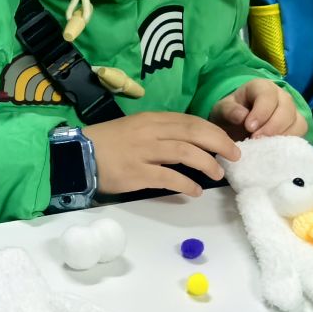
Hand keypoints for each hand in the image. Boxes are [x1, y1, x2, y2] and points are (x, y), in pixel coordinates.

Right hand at [85, 112, 240, 197]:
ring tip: (218, 174)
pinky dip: (186, 184)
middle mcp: (150, 132)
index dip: (214, 132)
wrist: (79, 156)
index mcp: (151, 120)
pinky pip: (169, 177)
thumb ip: (161, 133)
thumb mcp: (136, 129)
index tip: (228, 143)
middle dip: (219, 144)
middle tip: (234, 157)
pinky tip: (195, 191)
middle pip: (194, 133)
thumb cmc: (108, 144)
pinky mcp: (137, 173)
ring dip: (207, 164)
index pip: (191, 121)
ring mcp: (144, 152)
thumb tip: (190, 145)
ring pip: (185, 153)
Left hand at [212, 79, 307, 138]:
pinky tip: (274, 149)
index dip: (261, 112)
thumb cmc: (231, 114)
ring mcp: (291, 110)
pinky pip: (300, 133)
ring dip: (282, 135)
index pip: (268, 95)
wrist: (236, 126)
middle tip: (256, 139)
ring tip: (264, 145)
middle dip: (272, 126)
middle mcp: (280, 96)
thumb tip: (242, 116)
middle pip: (286, 108)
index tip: (249, 127)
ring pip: (297, 120)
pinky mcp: (296, 125)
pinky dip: (290, 141)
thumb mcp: (222, 110)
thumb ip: (229, 111)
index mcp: (261, 87)